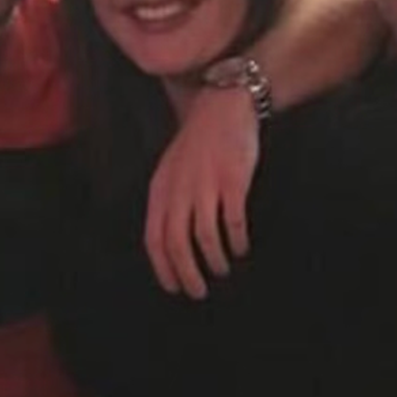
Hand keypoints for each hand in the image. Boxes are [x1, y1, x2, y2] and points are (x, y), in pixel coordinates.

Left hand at [144, 86, 257, 298]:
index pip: (154, 238)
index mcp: (162, 189)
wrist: (224, 105)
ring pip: (205, 237)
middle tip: (199, 291)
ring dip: (214, 261)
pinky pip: (233, 222)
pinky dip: (236, 240)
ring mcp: (206, 185)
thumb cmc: (200, 140)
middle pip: (177, 244)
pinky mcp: (233, 181)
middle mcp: (180, 189)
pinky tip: (241, 248)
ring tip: (223, 270)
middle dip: (187, 274)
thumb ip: (169, 200)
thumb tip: (172, 240)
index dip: (163, 268)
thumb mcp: (172, 168)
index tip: (174, 287)